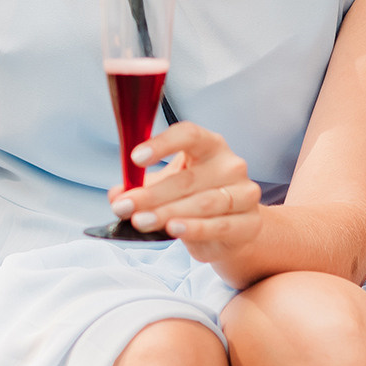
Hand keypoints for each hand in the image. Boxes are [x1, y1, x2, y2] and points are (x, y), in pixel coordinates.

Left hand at [110, 121, 262, 275]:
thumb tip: (116, 195)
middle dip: (151, 194)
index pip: (189, 135)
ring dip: (167, 213)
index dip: (162, 144)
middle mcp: (231, 165)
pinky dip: (194, 228)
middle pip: (188, 178)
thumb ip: (140, 187)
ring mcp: (244, 193)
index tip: (135, 158)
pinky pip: (219, 225)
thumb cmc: (194, 198)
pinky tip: (173, 229)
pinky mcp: (249, 223)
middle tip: (124, 206)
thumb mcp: (165, 187)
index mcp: (210, 145)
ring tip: (140, 220)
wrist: (232, 230)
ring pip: (202, 203)